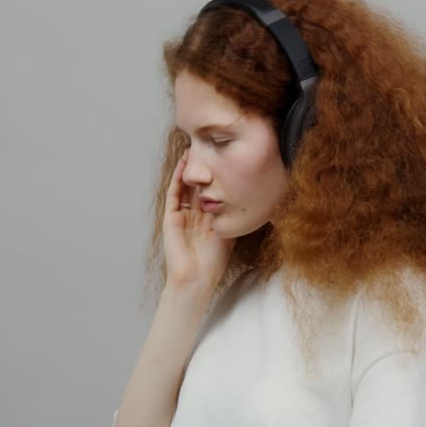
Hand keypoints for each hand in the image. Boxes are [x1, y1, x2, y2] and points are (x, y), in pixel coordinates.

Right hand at [162, 150, 234, 290]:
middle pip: (197, 185)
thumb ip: (235, 218)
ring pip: (184, 187)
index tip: (224, 159)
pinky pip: (173, 195)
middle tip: (208, 147)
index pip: (211, 192)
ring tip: (193, 150)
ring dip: (188, 169)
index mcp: (207, 219)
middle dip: (202, 168)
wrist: (196, 278)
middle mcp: (194, 215)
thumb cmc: (214, 262)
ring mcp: (181, 216)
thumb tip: (254, 202)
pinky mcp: (171, 219)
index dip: (216, 176)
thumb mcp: (229, 233)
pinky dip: (177, 180)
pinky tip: (183, 165)